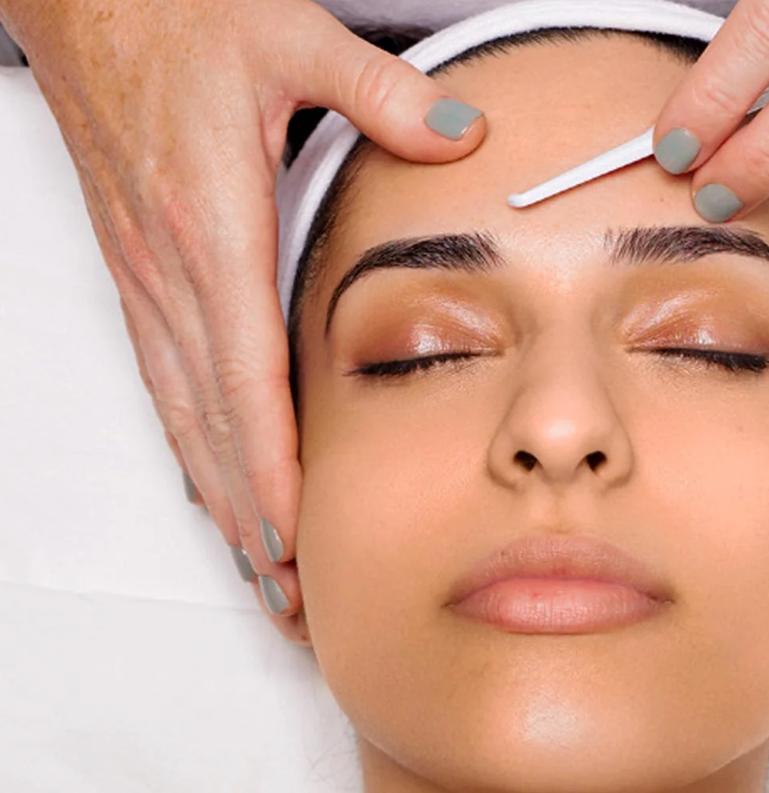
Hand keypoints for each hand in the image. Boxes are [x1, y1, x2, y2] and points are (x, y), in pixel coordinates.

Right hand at [0, 0, 485, 632]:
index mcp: (214, 226)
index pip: (244, 372)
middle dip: (253, 515)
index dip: (270, 462)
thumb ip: (379, 93)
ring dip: (221, 500)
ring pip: (183, 415)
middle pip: (212, 421)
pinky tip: (214, 489)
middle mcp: (172, 269)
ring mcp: (148, 277)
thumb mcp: (291, 38)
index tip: (296, 535)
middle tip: (292, 594)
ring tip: (259, 571)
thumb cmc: (178, 17)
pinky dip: (192, 448)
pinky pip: (166, 382)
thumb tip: (462, 131)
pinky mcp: (140, 272)